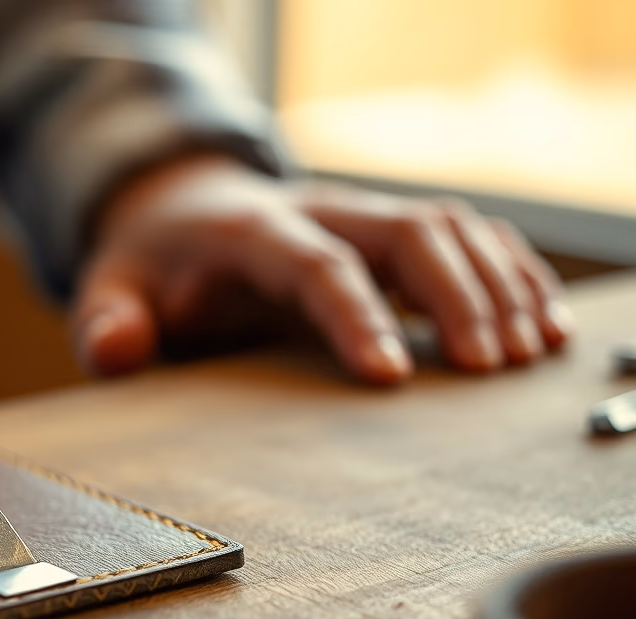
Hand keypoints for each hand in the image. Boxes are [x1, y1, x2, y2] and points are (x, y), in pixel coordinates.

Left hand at [74, 155, 570, 382]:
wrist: (176, 209)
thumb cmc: (151, 266)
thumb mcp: (112, 290)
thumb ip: (108, 323)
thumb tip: (115, 353)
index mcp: (251, 233)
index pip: (315, 264)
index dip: (356, 316)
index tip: (390, 379)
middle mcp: (318, 211)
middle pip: (407, 230)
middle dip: (456, 294)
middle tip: (487, 368)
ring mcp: (360, 214)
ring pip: (449, 226)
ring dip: (496, 284)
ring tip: (527, 356)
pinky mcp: (387, 229)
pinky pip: (466, 235)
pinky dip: (509, 273)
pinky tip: (539, 325)